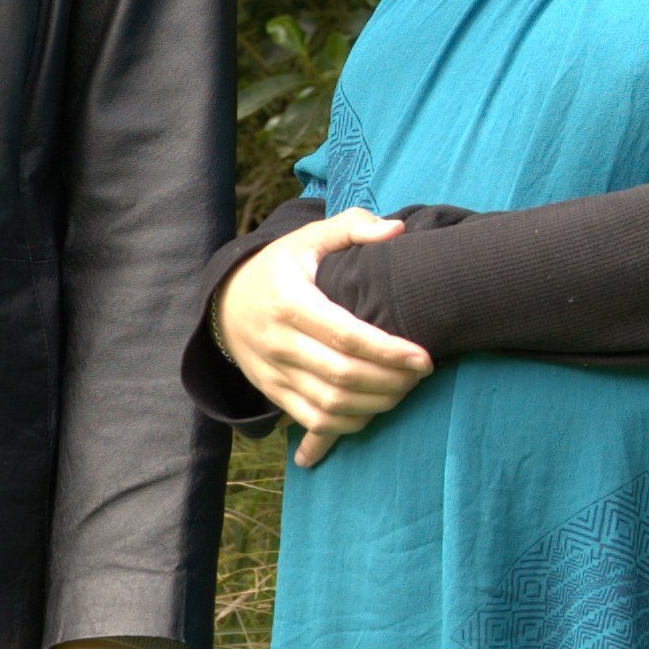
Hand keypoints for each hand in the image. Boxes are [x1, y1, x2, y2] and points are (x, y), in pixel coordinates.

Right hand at [215, 209, 433, 467]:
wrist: (225, 303)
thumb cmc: (280, 268)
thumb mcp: (309, 238)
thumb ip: (353, 226)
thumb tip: (396, 230)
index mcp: (289, 300)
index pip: (345, 335)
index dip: (388, 351)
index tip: (423, 358)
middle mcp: (278, 341)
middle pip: (342, 375)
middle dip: (390, 381)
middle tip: (420, 374)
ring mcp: (273, 371)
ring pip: (331, 403)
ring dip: (375, 404)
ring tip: (404, 389)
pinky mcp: (273, 392)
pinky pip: (314, 420)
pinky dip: (349, 423)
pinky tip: (374, 409)